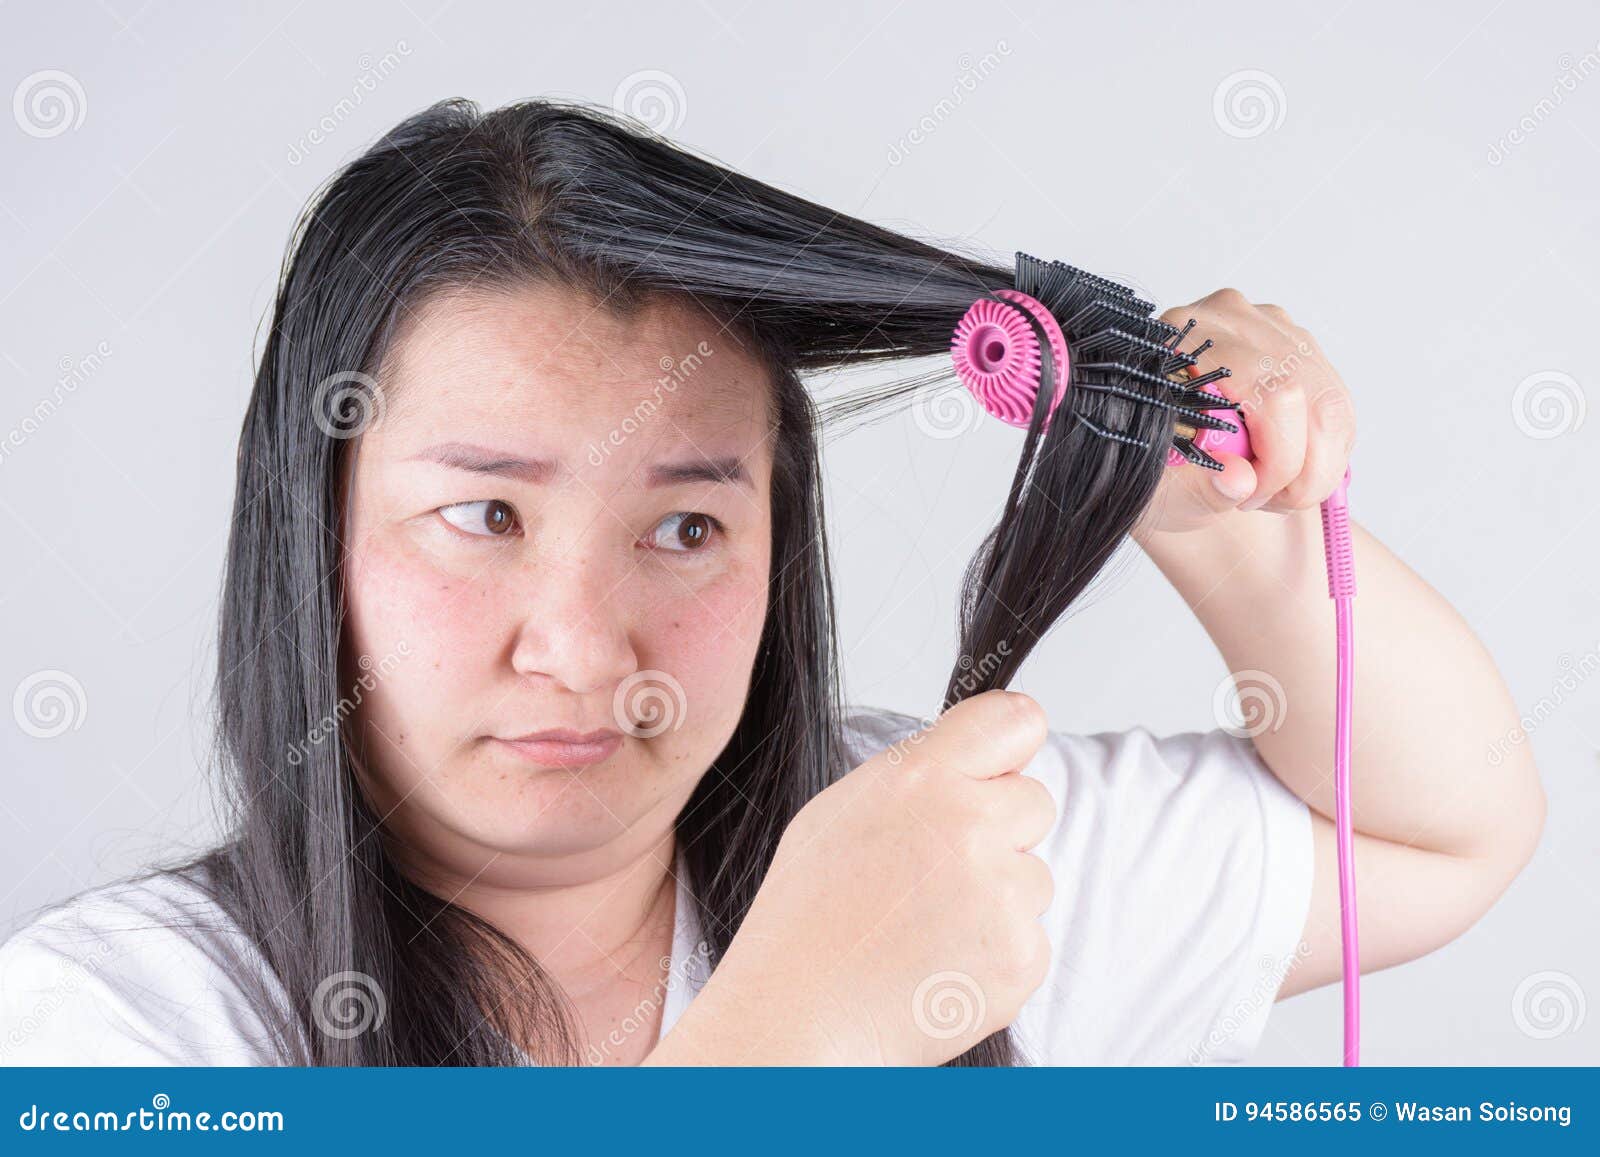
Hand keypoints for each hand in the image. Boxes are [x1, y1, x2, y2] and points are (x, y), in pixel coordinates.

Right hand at [649, 690, 1056, 1065]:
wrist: (802, 1016)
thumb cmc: (807, 919)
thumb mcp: (840, 811)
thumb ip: (917, 774)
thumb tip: (974, 759)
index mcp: (921, 778)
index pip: (1015, 721)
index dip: (1012, 744)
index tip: (1003, 764)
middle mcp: (969, 825)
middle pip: (1035, 801)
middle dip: (1001, 828)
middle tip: (939, 868)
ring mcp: (1001, 894)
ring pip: (1034, 874)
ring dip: (998, 895)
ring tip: (928, 925)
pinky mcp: (1021, 955)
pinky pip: (1032, 936)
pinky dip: (997, 951)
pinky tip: (941, 962)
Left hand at [1137, 289, 1355, 537]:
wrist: (1170, 460)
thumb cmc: (1162, 471)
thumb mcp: (1168, 491)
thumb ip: (1203, 489)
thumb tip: (1240, 482)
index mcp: (1184, 344)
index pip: (1266, 391)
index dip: (1277, 457)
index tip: (1255, 497)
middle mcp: (1229, 321)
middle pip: (1302, 391)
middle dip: (1300, 468)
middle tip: (1269, 501)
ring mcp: (1271, 327)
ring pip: (1331, 402)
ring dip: (1319, 465)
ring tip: (1278, 494)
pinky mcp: (1299, 346)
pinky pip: (1340, 406)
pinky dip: (1328, 453)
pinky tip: (1293, 475)